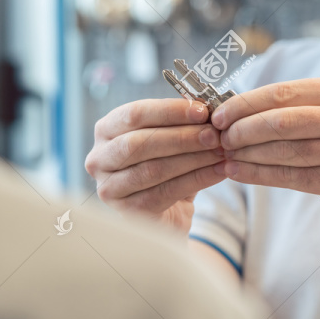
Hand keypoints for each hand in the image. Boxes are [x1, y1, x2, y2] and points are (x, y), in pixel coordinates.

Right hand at [85, 99, 226, 233]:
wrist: (167, 211)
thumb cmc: (166, 165)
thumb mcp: (168, 137)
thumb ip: (180, 121)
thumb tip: (205, 107)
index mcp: (106, 129)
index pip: (135, 114)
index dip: (170, 111)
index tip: (202, 111)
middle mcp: (99, 157)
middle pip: (139, 143)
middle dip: (182, 137)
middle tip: (213, 134)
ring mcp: (109, 187)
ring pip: (153, 169)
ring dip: (192, 158)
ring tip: (220, 152)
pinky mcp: (127, 210)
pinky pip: (165, 193)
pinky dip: (196, 180)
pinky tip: (218, 172)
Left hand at [210, 77, 319, 220]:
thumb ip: (302, 106)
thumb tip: (240, 106)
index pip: (284, 93)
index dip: (247, 103)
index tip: (219, 112)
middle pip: (283, 121)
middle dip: (243, 128)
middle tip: (218, 136)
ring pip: (285, 150)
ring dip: (248, 153)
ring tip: (224, 154)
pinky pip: (292, 176)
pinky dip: (260, 174)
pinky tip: (238, 172)